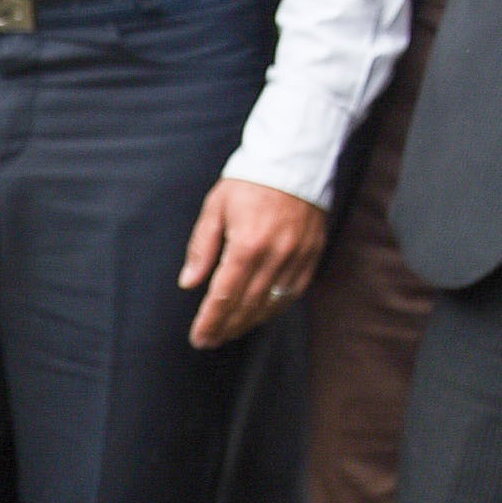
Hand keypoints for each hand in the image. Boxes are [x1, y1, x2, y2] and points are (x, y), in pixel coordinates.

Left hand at [179, 176, 326, 346]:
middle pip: (247, 305)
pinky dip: (274, 308)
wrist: (294, 161)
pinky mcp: (312, 256)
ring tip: (229, 332)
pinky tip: (259, 315)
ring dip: (248, 322)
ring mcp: (297, 258)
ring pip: (271, 304)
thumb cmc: (248, 183)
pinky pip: (293, 293)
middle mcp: (274, 256)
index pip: (224, 296)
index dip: (210, 321)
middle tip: (210, 341)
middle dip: (226, 328)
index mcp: (246, 244)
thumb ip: (202, 248)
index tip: (199, 337)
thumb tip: (189, 283)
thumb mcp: (215, 208)